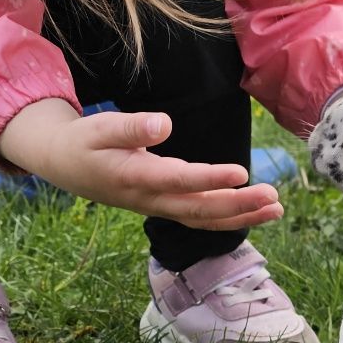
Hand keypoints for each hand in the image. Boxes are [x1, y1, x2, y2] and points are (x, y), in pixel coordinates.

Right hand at [0, 100, 283, 230]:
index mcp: (135, 177)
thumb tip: (164, 123)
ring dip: (242, 216)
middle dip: (238, 204)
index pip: (179, 180)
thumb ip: (131, 126)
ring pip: (204, 219)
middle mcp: (152, 199)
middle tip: (273, 196)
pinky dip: (230, 218)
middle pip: (200, 209)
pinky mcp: (166, 206)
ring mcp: (160, 206)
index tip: (241, 172)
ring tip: (277, 208)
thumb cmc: (85, 142)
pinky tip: (257, 212)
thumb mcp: (99, 127)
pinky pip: (201, 218)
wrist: (65, 166)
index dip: (210, 179)